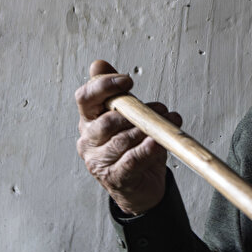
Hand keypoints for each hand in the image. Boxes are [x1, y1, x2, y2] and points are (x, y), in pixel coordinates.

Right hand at [75, 59, 181, 215]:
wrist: (142, 187)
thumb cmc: (134, 147)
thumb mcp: (128, 117)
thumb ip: (115, 92)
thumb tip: (98, 64)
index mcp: (88, 121)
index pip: (85, 98)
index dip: (104, 86)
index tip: (127, 81)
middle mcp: (88, 141)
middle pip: (105, 121)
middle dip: (135, 112)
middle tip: (158, 109)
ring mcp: (98, 161)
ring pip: (121, 140)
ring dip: (147, 130)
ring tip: (166, 124)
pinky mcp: (114, 178)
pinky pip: (131, 160)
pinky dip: (147, 150)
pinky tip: (158, 142)